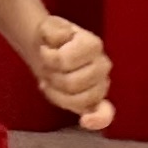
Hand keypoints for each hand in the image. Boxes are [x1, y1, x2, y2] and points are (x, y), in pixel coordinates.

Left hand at [29, 13, 111, 129]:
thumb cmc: (50, 39)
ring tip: (51, 82)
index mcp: (93, 44)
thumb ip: (53, 30)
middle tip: (47, 68)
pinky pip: (103, 114)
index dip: (48, 58)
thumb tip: (64, 37)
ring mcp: (101, 85)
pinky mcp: (97, 101)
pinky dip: (97, 120)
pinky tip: (85, 121)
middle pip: (71, 83)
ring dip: (57, 94)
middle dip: (52, 77)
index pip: (65, 61)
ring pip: (79, 100)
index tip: (44, 51)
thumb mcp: (46, 27)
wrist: (48, 49)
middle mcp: (103, 65)